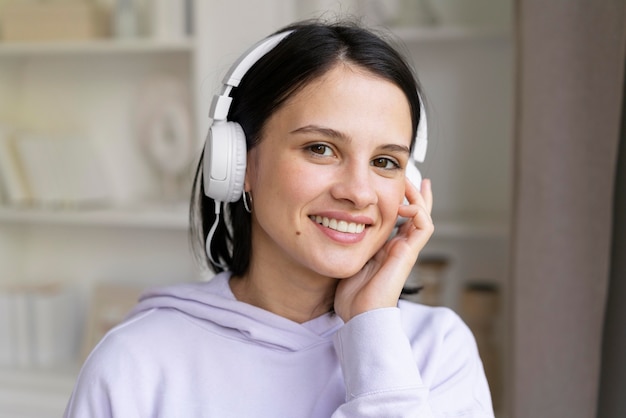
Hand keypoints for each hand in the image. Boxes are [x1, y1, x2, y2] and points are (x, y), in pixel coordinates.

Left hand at [334, 178, 433, 321]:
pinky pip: (424, 227)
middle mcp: (398, 247)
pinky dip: (418, 211)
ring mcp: (405, 250)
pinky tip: (405, 204)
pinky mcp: (408, 254)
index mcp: (385, 248)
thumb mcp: (347, 261)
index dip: (403, 202)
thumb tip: (335, 228)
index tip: (402, 184)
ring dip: (417, 197)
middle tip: (413, 176)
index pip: (400, 220)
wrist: (360, 316)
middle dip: (417, 194)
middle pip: (417, 215)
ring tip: (409, 183)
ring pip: (423, 216)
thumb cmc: (352, 297)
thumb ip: (347, 245)